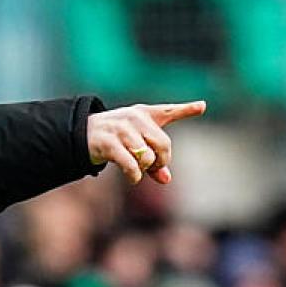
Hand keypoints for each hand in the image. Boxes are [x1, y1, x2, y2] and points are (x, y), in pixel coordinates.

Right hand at [86, 101, 206, 183]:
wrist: (83, 134)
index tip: (202, 106)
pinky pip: (131, 165)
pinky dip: (134, 176)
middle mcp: (134, 118)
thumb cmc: (115, 138)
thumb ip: (155, 161)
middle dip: (161, 161)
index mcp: (144, 114)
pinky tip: (132, 177)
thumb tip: (166, 179)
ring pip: (147, 157)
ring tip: (136, 169)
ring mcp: (121, 129)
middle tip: (152, 166)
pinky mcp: (109, 143)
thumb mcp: (137, 145)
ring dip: (144, 169)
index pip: (168, 111)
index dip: (186, 109)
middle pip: (163, 145)